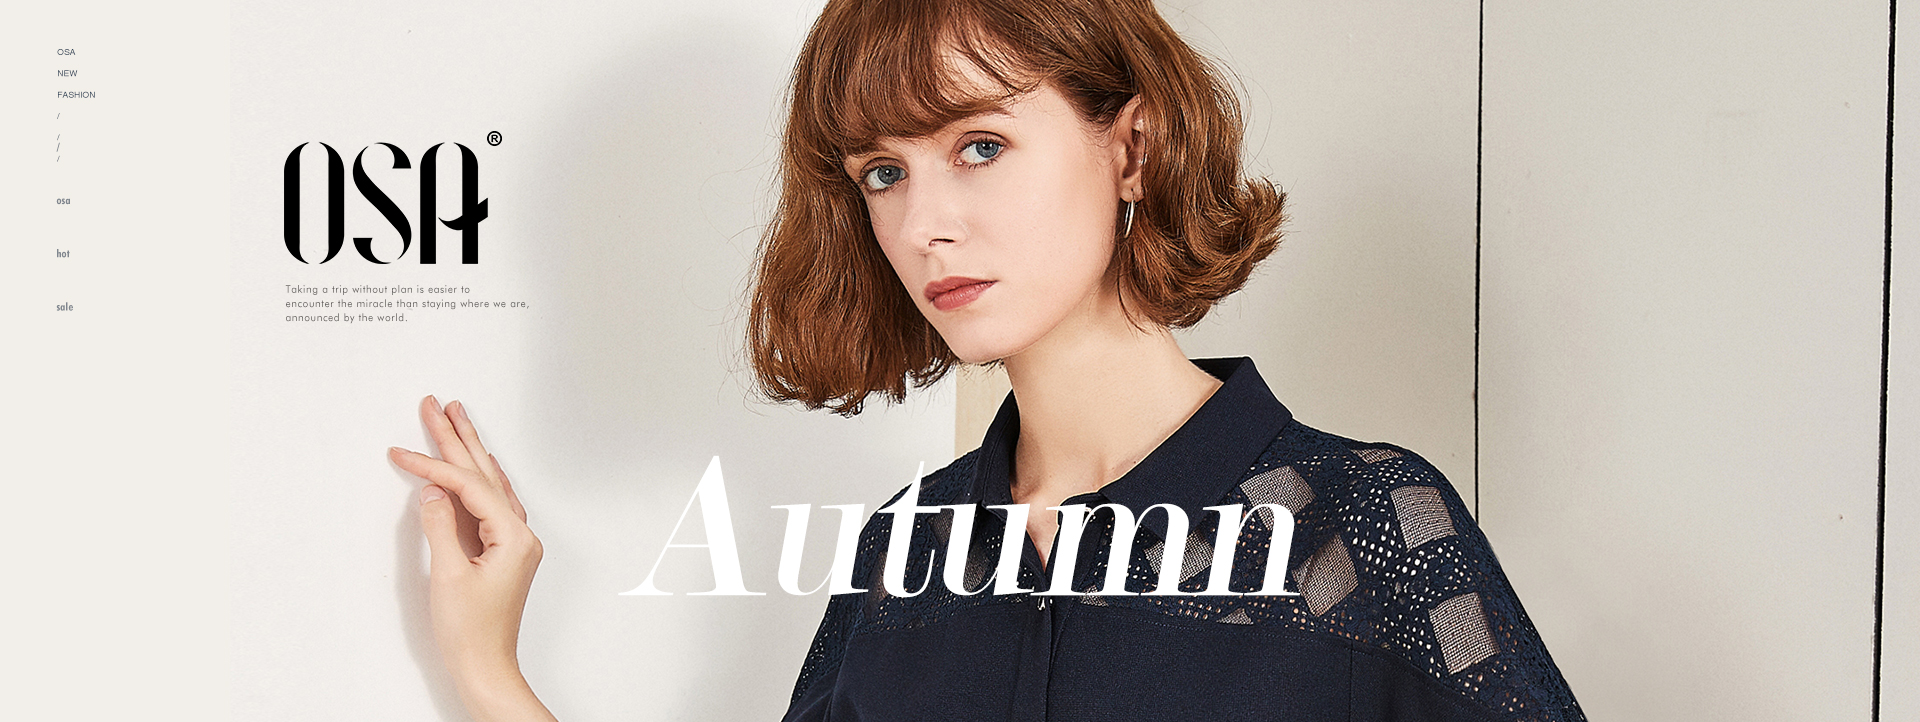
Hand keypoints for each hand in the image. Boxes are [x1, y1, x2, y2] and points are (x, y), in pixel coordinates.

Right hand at [390, 396, 556, 721]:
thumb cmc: (470, 632)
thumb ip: (440, 528)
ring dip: (469, 452)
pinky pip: (488, 503)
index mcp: (513, 537)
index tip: (403, 452)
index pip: (470, 487)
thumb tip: (432, 492)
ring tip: (455, 418)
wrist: (485, 667)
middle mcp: (519, 535)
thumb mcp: (448, 577)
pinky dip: (476, 479)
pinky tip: (475, 464)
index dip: (434, 467)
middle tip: (437, 404)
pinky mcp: (500, 552)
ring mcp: (512, 543)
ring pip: (488, 484)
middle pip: (484, 475)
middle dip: (457, 439)